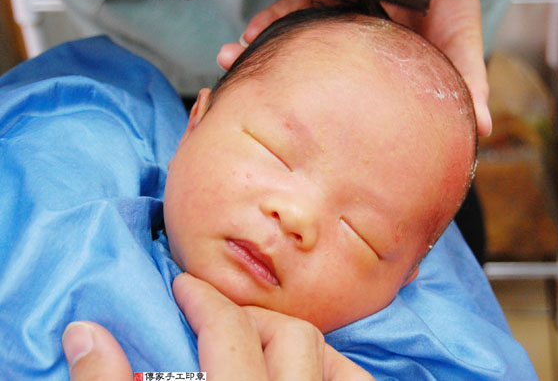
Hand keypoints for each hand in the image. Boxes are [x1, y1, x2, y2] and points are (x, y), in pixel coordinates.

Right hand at [174, 273, 373, 380]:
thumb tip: (100, 339)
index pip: (231, 332)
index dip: (202, 301)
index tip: (185, 287)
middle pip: (292, 334)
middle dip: (250, 317)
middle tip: (217, 321)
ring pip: (331, 353)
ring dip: (294, 339)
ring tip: (263, 345)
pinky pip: (355, 379)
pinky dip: (331, 367)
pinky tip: (307, 370)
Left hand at [218, 0, 491, 135]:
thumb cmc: (452, 1)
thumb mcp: (460, 48)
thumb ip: (467, 86)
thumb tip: (479, 131)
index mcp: (373, 71)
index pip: (342, 101)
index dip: (317, 122)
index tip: (293, 144)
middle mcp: (347, 49)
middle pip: (304, 71)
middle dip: (273, 87)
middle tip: (240, 107)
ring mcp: (334, 18)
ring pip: (289, 38)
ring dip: (258, 50)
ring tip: (231, 61)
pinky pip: (295, 4)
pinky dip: (274, 17)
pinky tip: (254, 31)